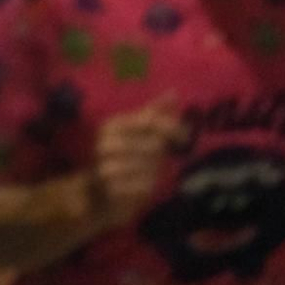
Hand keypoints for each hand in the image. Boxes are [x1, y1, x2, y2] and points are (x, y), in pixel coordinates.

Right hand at [88, 97, 184, 228]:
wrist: (99, 192)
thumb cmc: (125, 158)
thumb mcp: (139, 134)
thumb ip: (154, 114)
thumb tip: (174, 92)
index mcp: (112, 125)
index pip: (149, 121)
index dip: (171, 128)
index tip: (184, 137)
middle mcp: (105, 141)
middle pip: (152, 144)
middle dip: (160, 154)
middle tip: (158, 158)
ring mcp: (104, 164)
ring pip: (148, 166)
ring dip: (153, 171)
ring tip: (148, 172)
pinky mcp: (108, 187)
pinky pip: (140, 185)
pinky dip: (145, 186)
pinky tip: (142, 185)